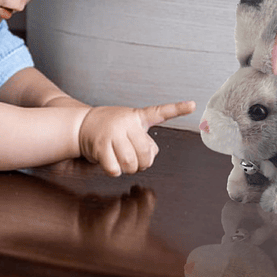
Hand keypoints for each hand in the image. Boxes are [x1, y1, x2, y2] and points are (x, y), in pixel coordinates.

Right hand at [79, 101, 195, 176]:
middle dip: (143, 164)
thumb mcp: (131, 127)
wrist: (82, 124)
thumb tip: (149, 156)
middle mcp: (127, 123)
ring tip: (122, 161)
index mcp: (137, 117)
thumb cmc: (110, 128)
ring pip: (131, 163)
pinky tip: (111, 162)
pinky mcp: (101, 146)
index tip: (193, 104)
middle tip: (135, 160)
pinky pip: (115, 169)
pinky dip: (114, 171)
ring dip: (129, 169)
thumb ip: (145, 141)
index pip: (160, 112)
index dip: (178, 108)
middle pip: (146, 154)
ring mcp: (113, 134)